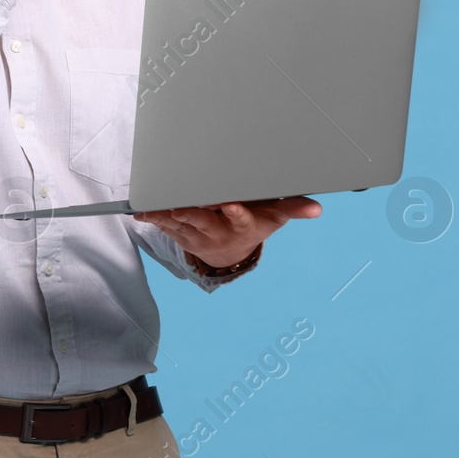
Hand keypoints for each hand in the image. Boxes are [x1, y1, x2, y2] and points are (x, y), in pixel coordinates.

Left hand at [133, 196, 321, 268]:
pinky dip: (153, 219)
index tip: (230, 204)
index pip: (241, 219)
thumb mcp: (275, 217)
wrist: (232, 253)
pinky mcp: (182, 235)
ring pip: (180, 225)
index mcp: (242, 225)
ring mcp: (198, 235)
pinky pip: (166, 227)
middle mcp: (219, 232)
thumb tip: (317, 209)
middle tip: (180, 205)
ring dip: (166, 217)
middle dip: (191, 213)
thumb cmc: (254, 225)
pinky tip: (141, 212)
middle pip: (204, 221)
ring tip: (152, 208)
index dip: (235, 212)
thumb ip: (293, 209)